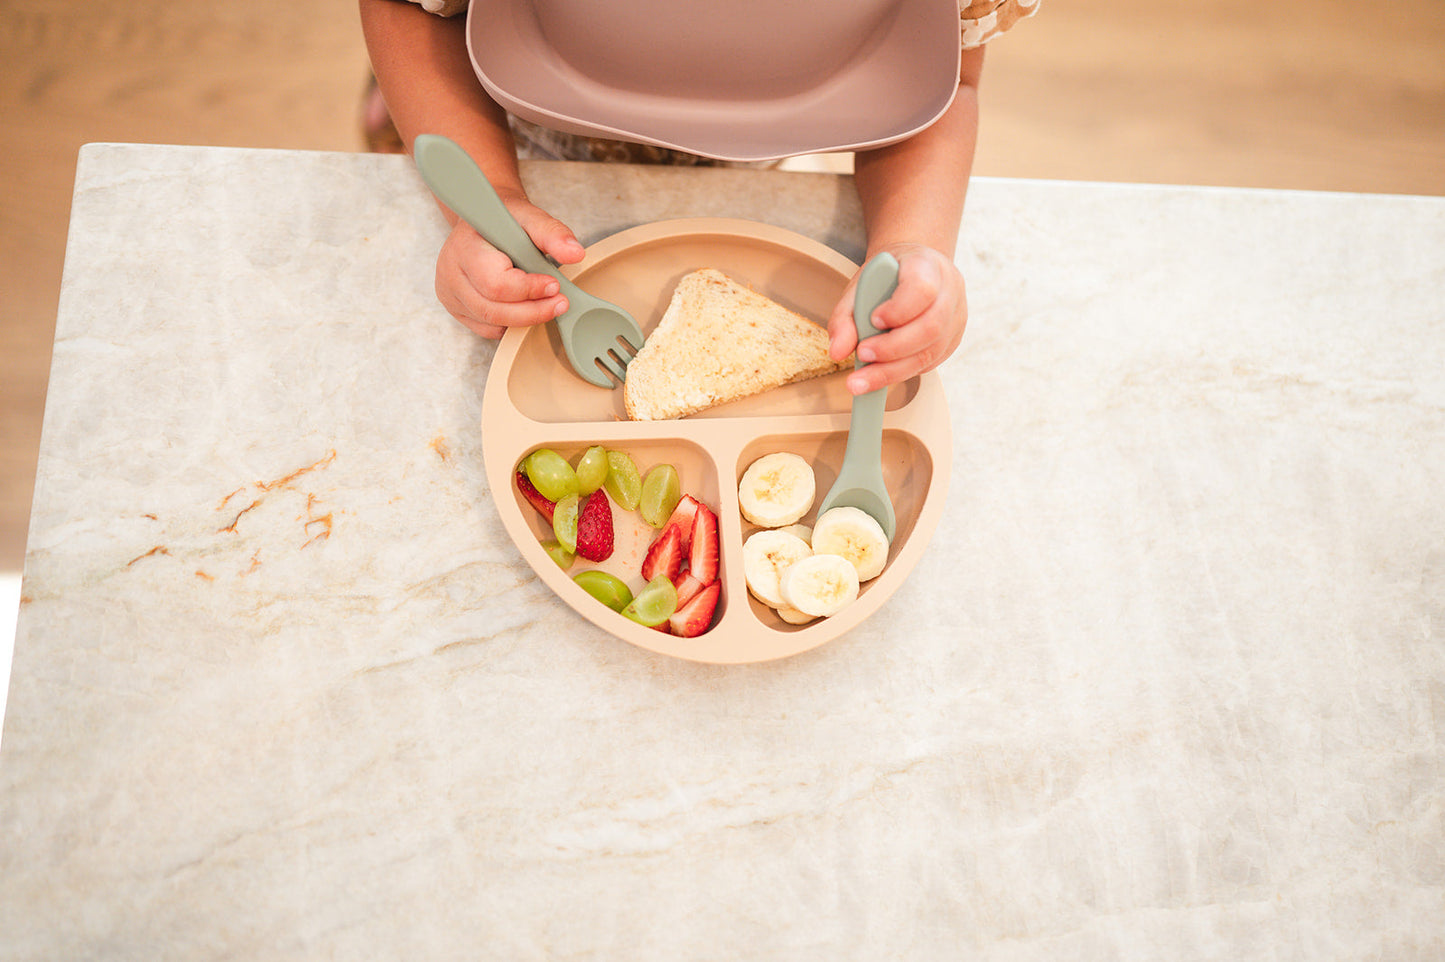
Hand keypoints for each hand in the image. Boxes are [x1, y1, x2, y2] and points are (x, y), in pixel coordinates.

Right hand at [434, 191, 585, 338]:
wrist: (484, 220)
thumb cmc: (504, 219)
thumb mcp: (530, 217)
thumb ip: (552, 233)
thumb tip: (575, 253)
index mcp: (464, 247)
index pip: (496, 283)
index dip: (529, 290)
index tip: (554, 286)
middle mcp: (450, 273)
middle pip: (493, 309)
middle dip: (532, 311)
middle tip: (560, 303)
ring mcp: (450, 293)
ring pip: (490, 322)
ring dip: (525, 319)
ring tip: (548, 306)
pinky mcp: (456, 307)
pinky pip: (487, 329)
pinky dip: (511, 324)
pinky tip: (525, 308)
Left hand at [827, 244, 966, 394]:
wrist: (911, 271)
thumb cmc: (887, 277)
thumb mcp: (860, 285)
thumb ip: (845, 317)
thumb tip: (838, 352)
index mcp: (928, 266)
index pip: (922, 289)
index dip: (899, 310)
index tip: (873, 320)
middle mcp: (949, 292)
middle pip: (931, 327)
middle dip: (892, 348)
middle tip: (862, 355)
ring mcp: (956, 318)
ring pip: (932, 352)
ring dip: (893, 370)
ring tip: (862, 379)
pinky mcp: (952, 341)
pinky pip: (930, 363)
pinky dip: (901, 372)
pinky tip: (879, 375)